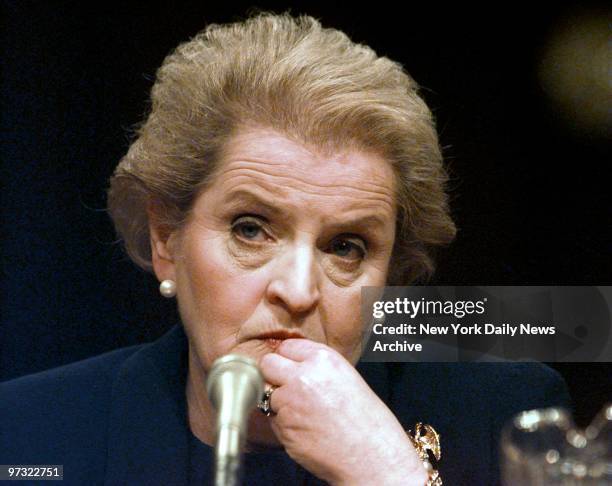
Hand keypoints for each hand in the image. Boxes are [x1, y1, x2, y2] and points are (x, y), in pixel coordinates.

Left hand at [259, 339, 427, 484]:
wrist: (370, 454)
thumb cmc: (364, 418)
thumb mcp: (345, 376)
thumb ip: (316, 366)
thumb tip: (291, 364)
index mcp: (322, 359)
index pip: (286, 347)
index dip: (288, 359)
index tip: (292, 368)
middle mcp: (302, 376)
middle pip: (268, 364)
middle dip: (274, 375)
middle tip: (288, 388)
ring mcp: (289, 402)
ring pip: (268, 394)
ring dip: (280, 403)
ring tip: (306, 415)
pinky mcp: (283, 426)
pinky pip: (273, 420)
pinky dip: (284, 424)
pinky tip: (306, 429)